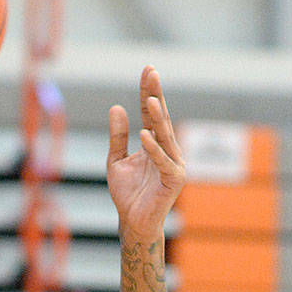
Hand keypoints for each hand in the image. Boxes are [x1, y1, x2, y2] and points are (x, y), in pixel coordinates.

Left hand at [106, 66, 184, 239]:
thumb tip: (117, 107)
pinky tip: (145, 135)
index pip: (151, 114)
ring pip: (164, 136)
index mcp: (155, 144)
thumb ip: (118, 137)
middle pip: (161, 118)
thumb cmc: (127, 194)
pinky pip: (162, 161)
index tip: (148, 70)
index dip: (148, 92)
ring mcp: (174, 164)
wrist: (133, 222)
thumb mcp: (116, 160)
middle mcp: (168, 150)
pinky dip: (154, 149)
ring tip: (149, 99)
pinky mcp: (174, 179)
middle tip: (152, 72)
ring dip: (157, 117)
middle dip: (155, 95)